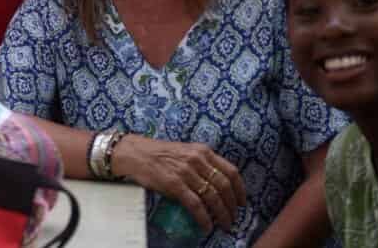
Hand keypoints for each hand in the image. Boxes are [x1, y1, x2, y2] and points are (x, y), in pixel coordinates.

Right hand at [111, 134, 246, 230]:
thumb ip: (202, 163)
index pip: (231, 171)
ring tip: (224, 224)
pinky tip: (207, 226)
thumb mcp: (186, 152)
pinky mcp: (174, 184)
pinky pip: (196, 205)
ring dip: (222, 214)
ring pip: (212, 196)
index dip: (240, 190)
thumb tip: (217, 185)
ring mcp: (186, 172)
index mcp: (203, 151)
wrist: (136, 153)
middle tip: (233, 218)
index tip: (242, 202)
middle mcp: (197, 160)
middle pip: (224, 186)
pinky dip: (204, 218)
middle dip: (232, 206)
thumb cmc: (160, 154)